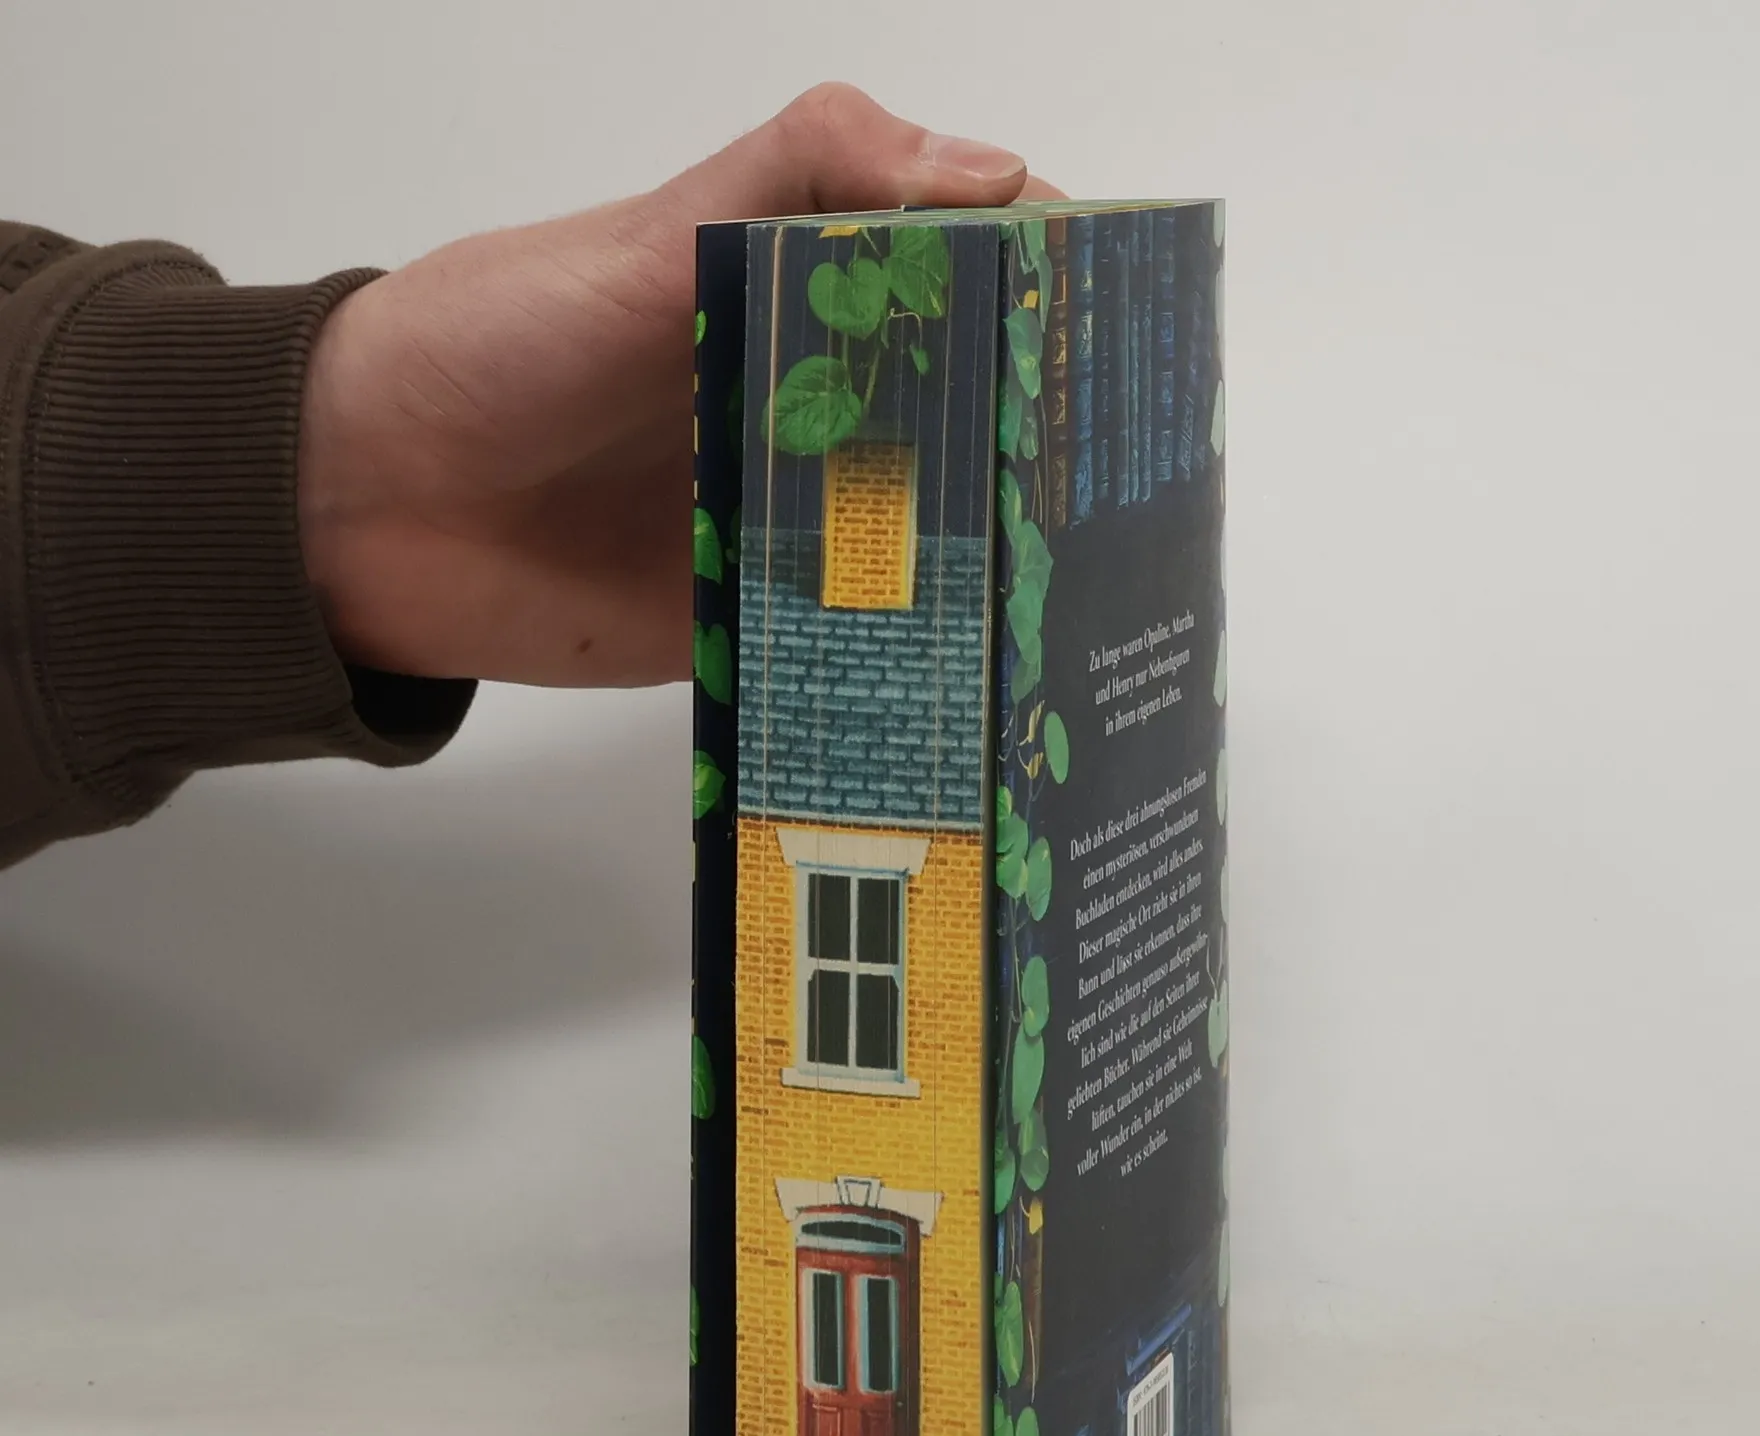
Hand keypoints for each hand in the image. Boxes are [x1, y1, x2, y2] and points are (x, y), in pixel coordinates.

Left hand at [298, 85, 1056, 687]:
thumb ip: (804, 175)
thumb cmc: (496, 338)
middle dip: (1049, 450)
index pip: (963, 283)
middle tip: (1134, 488)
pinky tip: (987, 677)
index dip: (1048, 298)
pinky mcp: (762, 621)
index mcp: (804, 296)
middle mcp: (816, 407)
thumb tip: (996, 171)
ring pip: (929, 537)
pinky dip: (916, 654)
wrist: (360, 503)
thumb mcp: (652, 230)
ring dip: (999, 560)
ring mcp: (792, 519)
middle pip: (968, 422)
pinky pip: (857, 638)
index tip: (1126, 335)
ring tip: (1095, 594)